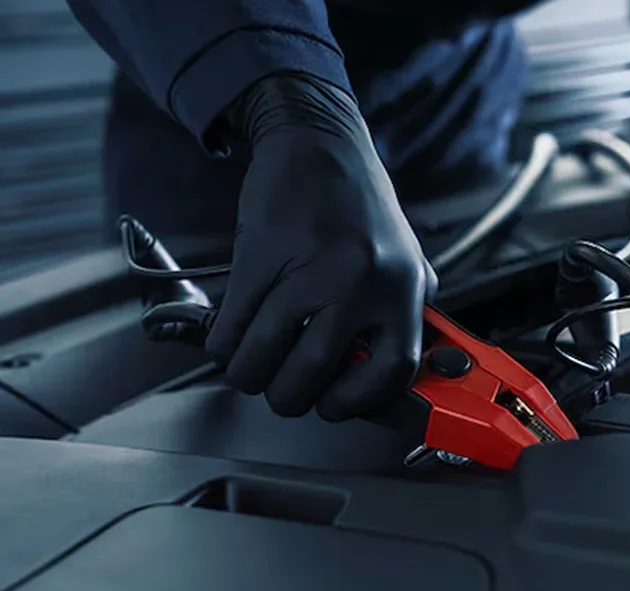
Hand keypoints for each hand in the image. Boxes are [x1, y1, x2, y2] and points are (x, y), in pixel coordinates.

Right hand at [206, 74, 435, 420]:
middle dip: (288, 397)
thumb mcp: (405, 262)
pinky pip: (233, 323)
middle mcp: (361, 281)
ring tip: (251, 368)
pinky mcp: (262, 253)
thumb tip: (387, 378)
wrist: (320, 144)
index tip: (333, 407)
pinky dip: (224, 343)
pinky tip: (230, 339)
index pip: (391, 370)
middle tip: (282, 392)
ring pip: (263, 354)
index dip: (358, 401)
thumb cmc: (362, 211)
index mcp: (401, 289)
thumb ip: (403, 318)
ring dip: (249, 374)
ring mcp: (310, 267)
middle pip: (312, 372)